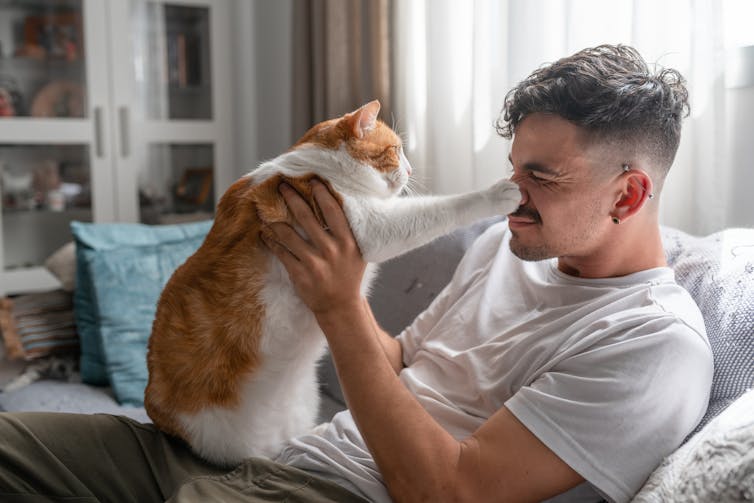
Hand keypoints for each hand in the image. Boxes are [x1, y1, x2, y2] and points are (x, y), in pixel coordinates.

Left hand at [262, 180, 366, 316]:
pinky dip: (271, 241)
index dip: (321, 194)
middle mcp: (332, 250)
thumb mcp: (356, 252)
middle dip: (292, 198)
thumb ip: (347, 231)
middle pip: (307, 217)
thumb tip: (336, 204)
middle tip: (282, 186)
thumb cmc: (348, 274)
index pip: (333, 211)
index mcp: (348, 242)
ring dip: (275, 219)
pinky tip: (264, 233)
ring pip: (289, 234)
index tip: (312, 180)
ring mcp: (315, 263)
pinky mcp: (300, 274)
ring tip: (265, 208)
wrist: (340, 306)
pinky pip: (281, 252)